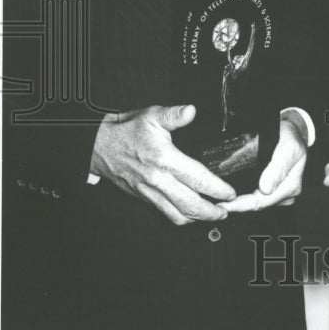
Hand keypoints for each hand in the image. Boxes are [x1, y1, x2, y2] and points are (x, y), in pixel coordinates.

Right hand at [90, 104, 235, 224]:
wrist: (99, 147)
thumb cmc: (127, 130)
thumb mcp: (151, 115)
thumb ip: (174, 115)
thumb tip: (191, 110)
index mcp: (165, 159)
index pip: (197, 179)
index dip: (217, 189)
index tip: (230, 193)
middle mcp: (158, 180)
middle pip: (191, 205)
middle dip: (212, 212)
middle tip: (227, 210)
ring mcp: (150, 193)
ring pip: (178, 215)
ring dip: (198, 218)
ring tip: (213, 214)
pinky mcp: (144, 199)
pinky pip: (166, 215)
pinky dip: (182, 217)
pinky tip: (192, 213)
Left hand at [220, 115, 307, 212]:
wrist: (294, 132)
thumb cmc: (292, 137)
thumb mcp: (289, 147)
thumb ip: (278, 168)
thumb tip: (265, 188)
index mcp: (290, 186)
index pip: (261, 202)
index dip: (241, 205)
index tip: (224, 204)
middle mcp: (285, 194)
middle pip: (257, 205)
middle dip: (236, 205)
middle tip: (216, 203)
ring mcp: (279, 193)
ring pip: (256, 201)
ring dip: (238, 201)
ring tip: (220, 199)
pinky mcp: (274, 189)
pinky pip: (257, 195)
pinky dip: (243, 195)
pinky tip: (230, 193)